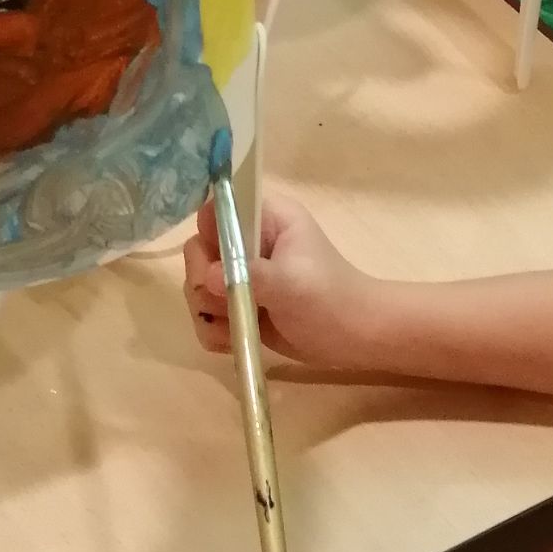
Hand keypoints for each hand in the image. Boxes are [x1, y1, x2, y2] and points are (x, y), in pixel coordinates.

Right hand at [184, 191, 386, 369]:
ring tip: (238, 326)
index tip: (218, 266)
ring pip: (198, 287)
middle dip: (203, 283)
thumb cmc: (330, 299)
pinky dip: (214, 331)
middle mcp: (248, 242)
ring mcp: (241, 276)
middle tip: (227, 302)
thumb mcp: (291, 282)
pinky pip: (207, 316)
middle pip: (198, 252)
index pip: (217, 210)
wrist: (354, 338)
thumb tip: (206, 278)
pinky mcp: (239, 306)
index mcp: (266, 218)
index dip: (211, 237)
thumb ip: (249, 275)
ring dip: (209, 312)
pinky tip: (235, 340)